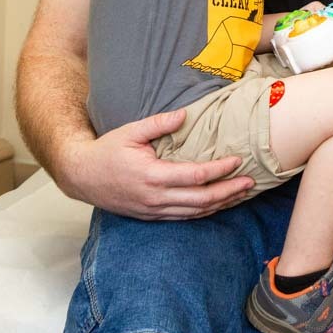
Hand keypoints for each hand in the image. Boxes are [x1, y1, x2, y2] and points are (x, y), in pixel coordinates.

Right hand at [51, 109, 251, 219]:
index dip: (220, 170)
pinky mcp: (151, 216)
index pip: (196, 176)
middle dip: (229, 192)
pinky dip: (204, 212)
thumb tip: (185, 115)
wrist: (82, 176)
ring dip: (221, 205)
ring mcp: (154, 210)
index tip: (238, 161)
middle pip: (202, 200)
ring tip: (240, 194)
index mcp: (153, 176)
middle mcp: (156, 198)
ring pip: (195, 213)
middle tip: (250, 182)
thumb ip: (159, 123)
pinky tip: (218, 204)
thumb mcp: (131, 131)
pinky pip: (184, 218)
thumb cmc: (107, 151)